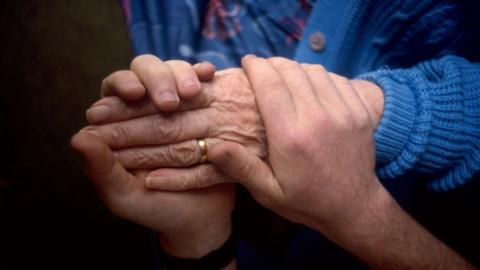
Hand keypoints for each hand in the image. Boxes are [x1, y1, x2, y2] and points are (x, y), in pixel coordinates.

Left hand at [73, 56, 234, 258]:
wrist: (199, 217)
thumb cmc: (156, 207)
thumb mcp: (125, 195)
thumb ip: (102, 169)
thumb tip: (78, 137)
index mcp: (120, 125)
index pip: (114, 89)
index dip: (122, 84)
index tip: (132, 93)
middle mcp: (147, 108)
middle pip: (146, 71)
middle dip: (157, 79)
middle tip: (169, 101)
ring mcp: (178, 105)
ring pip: (176, 72)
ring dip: (181, 75)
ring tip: (192, 91)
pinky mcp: (204, 107)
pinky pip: (204, 84)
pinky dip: (203, 76)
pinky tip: (209, 74)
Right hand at [203, 56, 471, 268]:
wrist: (354, 207)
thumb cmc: (306, 201)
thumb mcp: (268, 193)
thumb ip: (241, 167)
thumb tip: (212, 146)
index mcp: (291, 136)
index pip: (270, 85)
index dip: (256, 67)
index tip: (247, 61)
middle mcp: (318, 118)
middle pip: (291, 72)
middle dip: (273, 63)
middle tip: (262, 67)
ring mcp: (344, 112)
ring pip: (315, 71)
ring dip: (296, 67)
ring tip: (284, 73)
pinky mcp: (361, 112)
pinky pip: (338, 79)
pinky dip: (320, 75)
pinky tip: (311, 84)